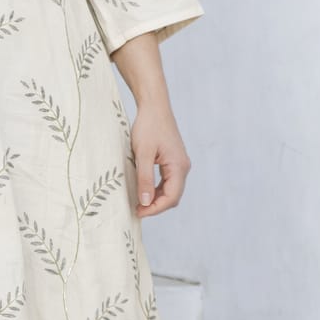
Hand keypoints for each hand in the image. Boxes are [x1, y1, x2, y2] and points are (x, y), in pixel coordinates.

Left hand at [130, 100, 190, 216]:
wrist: (154, 107)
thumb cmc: (148, 127)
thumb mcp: (143, 154)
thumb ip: (144, 178)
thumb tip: (144, 202)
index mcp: (179, 166)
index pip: (171, 197)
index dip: (155, 209)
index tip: (138, 212)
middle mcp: (183, 167)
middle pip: (173, 196)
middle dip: (156, 206)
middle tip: (136, 210)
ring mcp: (180, 164)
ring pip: (171, 190)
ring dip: (156, 199)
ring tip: (138, 203)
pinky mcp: (174, 161)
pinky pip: (168, 181)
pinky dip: (157, 189)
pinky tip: (144, 191)